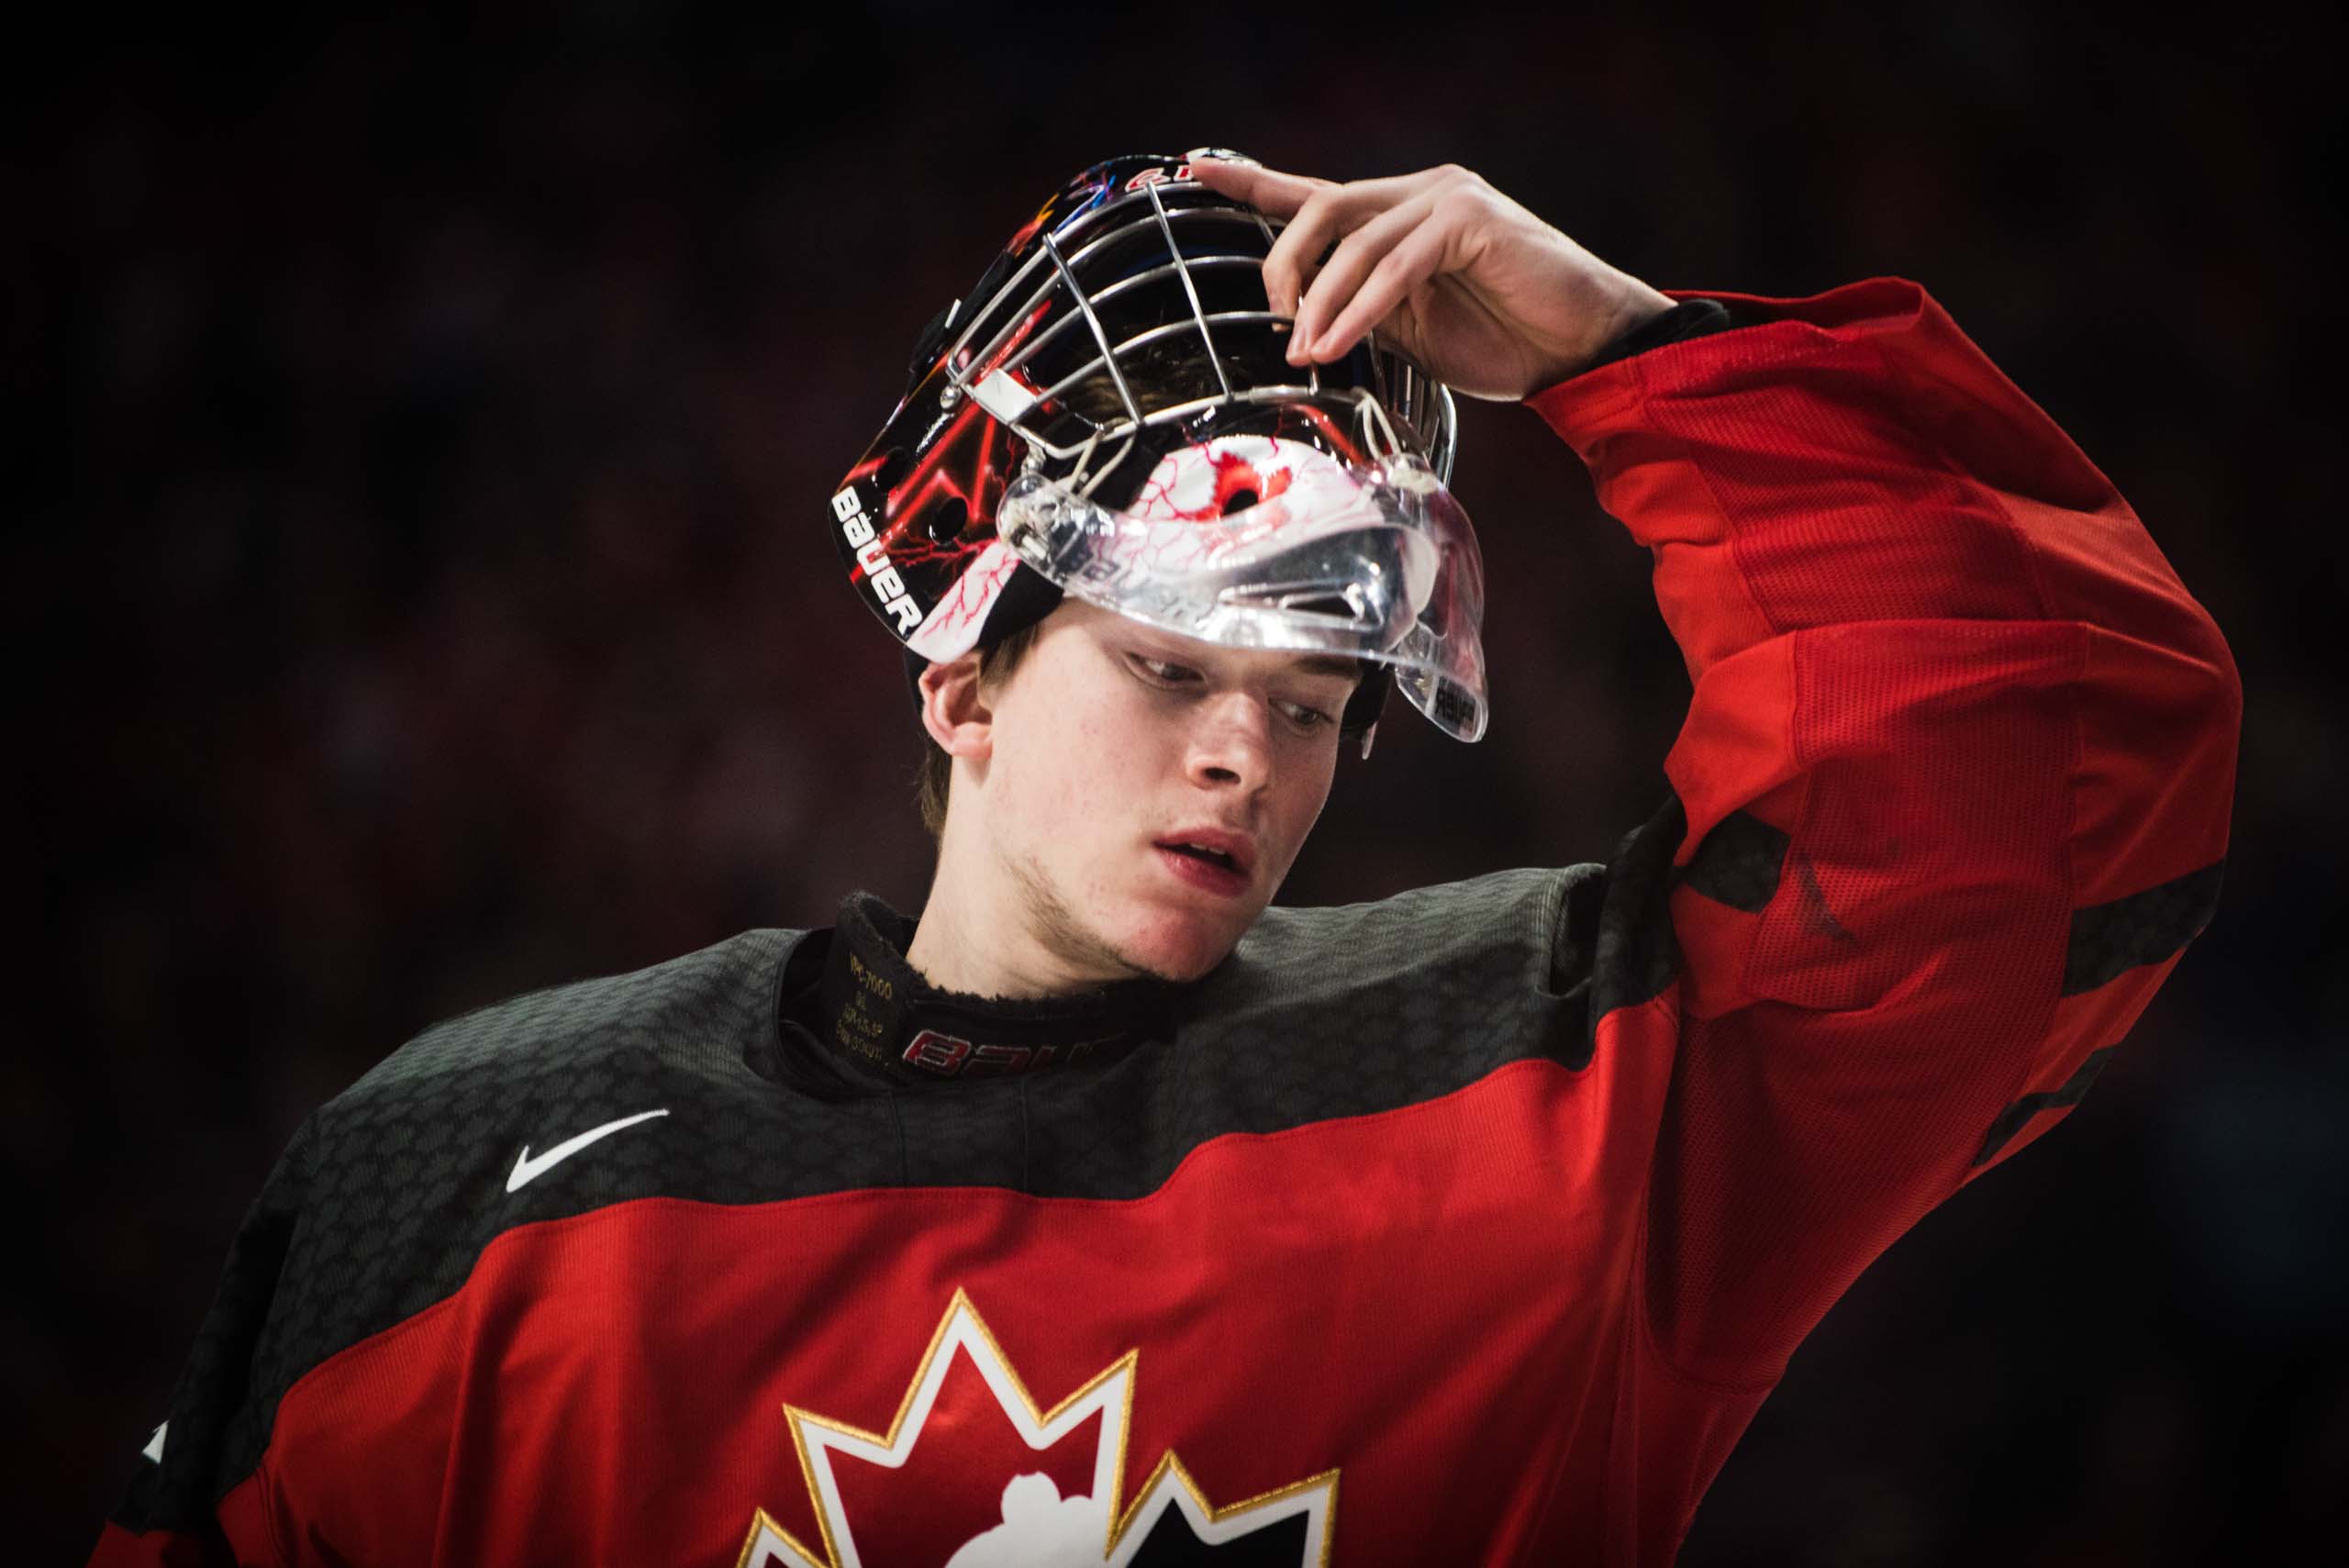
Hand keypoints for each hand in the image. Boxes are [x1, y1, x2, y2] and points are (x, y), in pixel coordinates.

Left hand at [1187, 155, 1675, 400]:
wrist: (1581, 350)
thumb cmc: (1504, 343)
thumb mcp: (1411, 334)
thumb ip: (1359, 314)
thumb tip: (1301, 332)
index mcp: (1400, 215)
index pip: (1314, 193)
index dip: (1252, 182)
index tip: (1193, 170)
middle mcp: (1420, 193)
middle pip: (1321, 207)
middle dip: (1283, 267)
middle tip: (1277, 327)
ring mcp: (1448, 198)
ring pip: (1353, 237)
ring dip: (1319, 303)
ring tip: (1306, 353)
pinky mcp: (1471, 220)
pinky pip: (1394, 264)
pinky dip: (1359, 309)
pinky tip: (1337, 345)